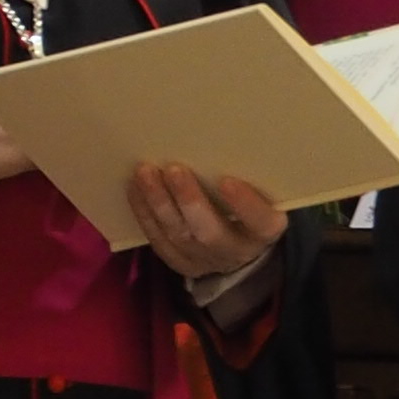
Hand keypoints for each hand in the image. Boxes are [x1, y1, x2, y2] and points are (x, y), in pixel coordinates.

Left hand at [127, 160, 288, 299]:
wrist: (238, 247)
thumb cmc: (248, 207)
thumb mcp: (261, 195)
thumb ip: (250, 177)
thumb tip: (221, 135)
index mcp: (264, 232)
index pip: (261, 222)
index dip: (246, 204)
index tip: (228, 180)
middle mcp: (235, 251)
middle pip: (210, 232)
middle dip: (189, 201)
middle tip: (174, 168)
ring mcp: (205, 261)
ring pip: (178, 235)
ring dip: (159, 202)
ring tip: (145, 172)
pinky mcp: (180, 263)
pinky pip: (158, 241)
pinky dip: (144, 214)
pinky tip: (135, 188)